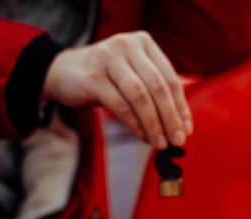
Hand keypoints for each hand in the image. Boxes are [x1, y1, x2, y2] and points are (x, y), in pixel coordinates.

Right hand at [42, 31, 192, 148]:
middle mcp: (128, 46)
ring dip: (153, 124)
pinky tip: (142, 136)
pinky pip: (121, 106)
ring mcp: (109, 59)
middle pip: (158, 86)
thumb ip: (154, 91)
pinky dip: (135, 125)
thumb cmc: (105, 77)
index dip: (181, 106)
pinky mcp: (93, 77)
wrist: (63, 72)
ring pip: (140, 96)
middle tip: (176, 140)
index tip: (186, 129)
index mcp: (144, 42)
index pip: (170, 77)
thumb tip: (180, 124)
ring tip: (159, 143)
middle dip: (170, 117)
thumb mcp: (132, 75)